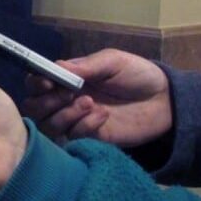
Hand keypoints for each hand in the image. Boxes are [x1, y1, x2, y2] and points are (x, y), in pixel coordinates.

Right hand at [22, 48, 171, 145]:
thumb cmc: (137, 75)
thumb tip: (56, 67)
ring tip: (91, 103)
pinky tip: (104, 116)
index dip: (35, 84)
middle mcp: (65, 101)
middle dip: (46, 102)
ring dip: (66, 114)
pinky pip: (73, 137)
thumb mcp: (112, 61)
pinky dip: (84, 126)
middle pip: (34, 108)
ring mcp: (76, 121)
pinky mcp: (90, 139)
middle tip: (69, 95)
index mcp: (66, 80)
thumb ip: (85, 66)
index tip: (48, 83)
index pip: (35, 83)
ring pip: (49, 125)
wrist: (166, 101)